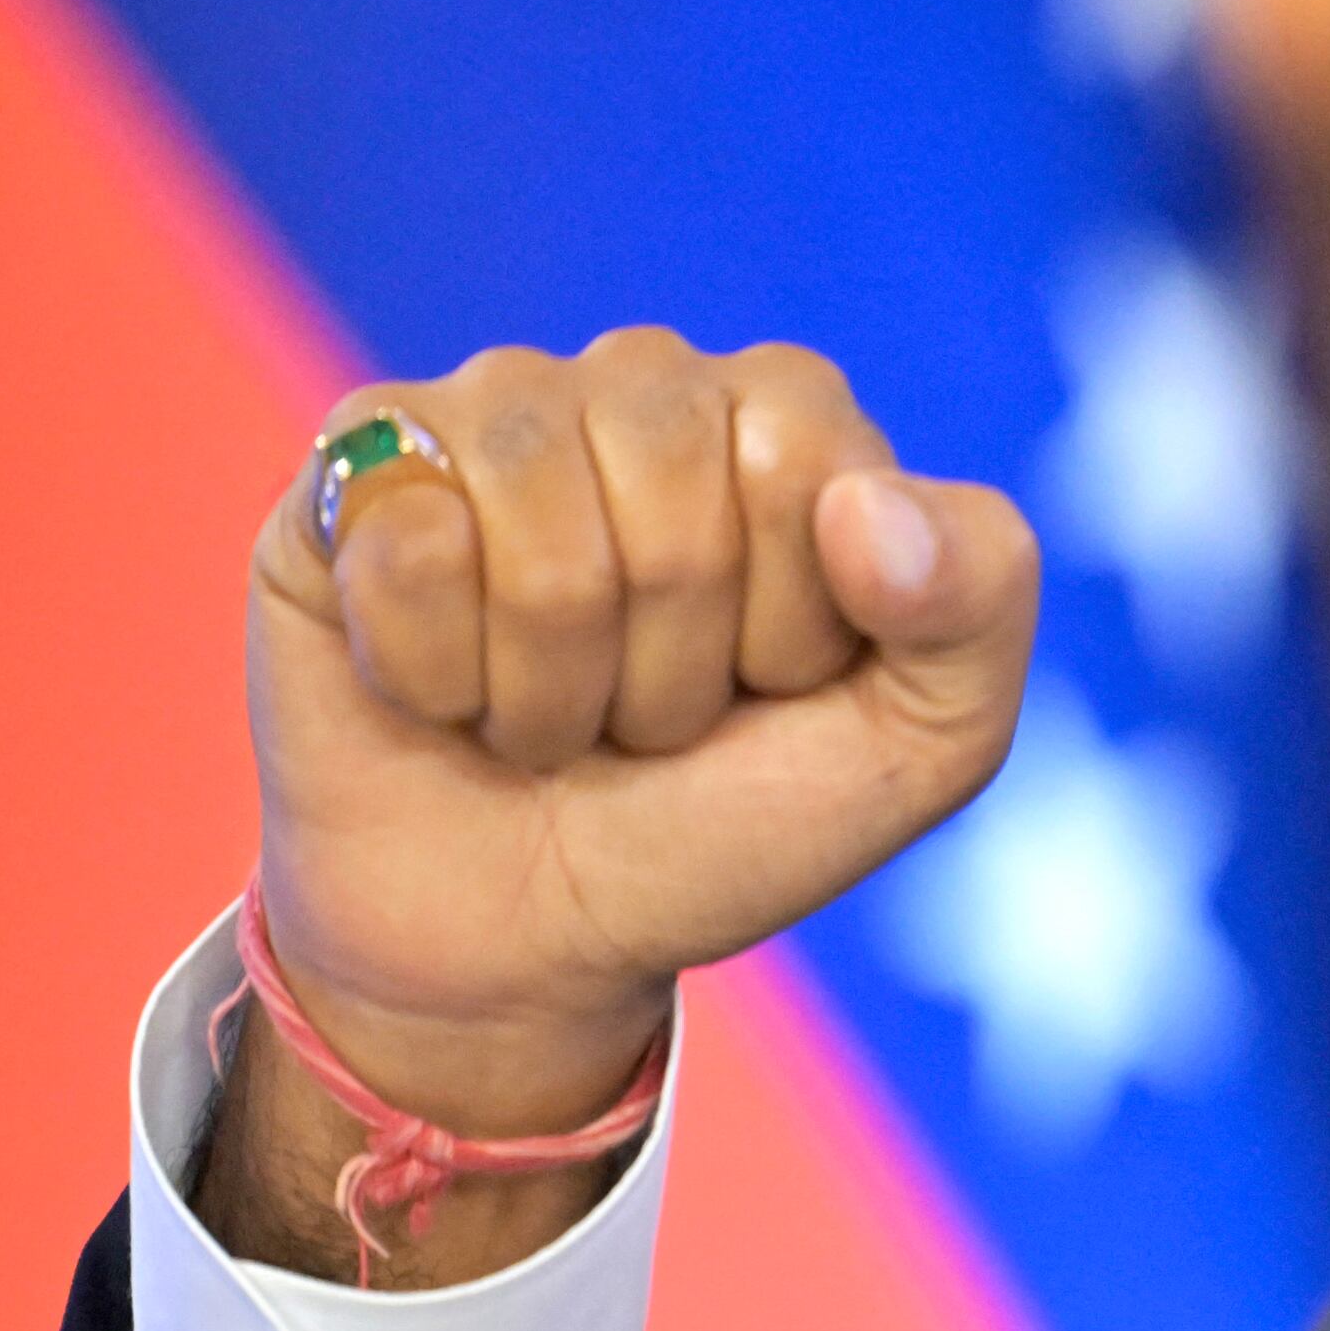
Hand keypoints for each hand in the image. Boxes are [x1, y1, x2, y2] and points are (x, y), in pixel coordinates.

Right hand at [209, 332, 1036, 1276]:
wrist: (537, 945)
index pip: (803, 457)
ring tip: (555, 715)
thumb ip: (978, 602)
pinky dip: (434, 672)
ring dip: (554, 684)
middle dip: (672, 660)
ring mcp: (485, 417)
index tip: (772, 683)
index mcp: (788, 418)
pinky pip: (404, 541)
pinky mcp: (351, 475)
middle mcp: (637, 385)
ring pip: (536, 523)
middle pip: (670, 487)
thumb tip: (867, 502)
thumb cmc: (729, 824)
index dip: (793, 617)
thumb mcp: (923, 746)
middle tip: (651, 718)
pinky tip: (441, 692)